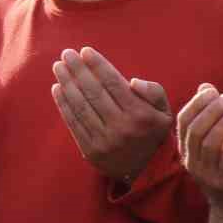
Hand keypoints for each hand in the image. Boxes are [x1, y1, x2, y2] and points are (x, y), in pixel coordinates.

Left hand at [52, 47, 171, 186]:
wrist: (145, 171)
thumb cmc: (152, 133)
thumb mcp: (164, 113)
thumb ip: (154, 92)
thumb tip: (132, 81)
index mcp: (141, 115)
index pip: (114, 84)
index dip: (98, 65)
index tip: (85, 51)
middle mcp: (122, 128)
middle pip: (94, 92)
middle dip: (78, 70)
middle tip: (66, 53)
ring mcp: (105, 140)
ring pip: (81, 106)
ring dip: (67, 83)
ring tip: (58, 67)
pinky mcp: (91, 150)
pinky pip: (74, 122)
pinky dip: (63, 104)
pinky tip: (57, 88)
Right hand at [177, 84, 222, 212]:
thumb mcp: (217, 142)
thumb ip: (211, 116)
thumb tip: (206, 87)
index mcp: (186, 150)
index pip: (182, 122)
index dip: (196, 104)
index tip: (212, 91)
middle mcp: (191, 162)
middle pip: (195, 130)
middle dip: (211, 110)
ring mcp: (205, 173)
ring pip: (209, 142)